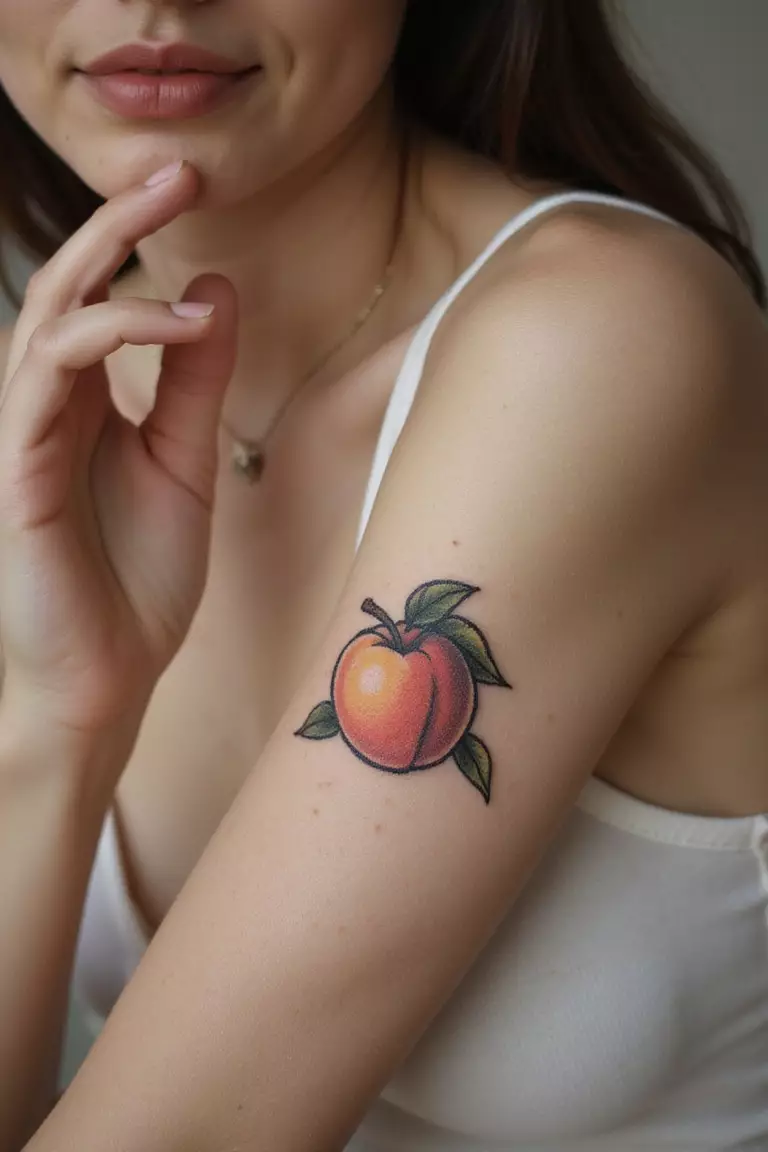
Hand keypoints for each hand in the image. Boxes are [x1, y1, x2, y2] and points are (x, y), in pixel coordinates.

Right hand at [0, 162, 237, 740]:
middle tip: (180, 171)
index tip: (194, 188)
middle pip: (63, 288)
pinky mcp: (15, 473)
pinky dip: (107, 339)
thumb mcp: (187, 464)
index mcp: (83, 405)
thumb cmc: (139, 581)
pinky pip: (43, 382)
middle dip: (116, 221)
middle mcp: (45, 408)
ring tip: (176, 222)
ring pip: (44, 319)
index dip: (135, 238)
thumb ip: (196, 383)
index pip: (98, 299)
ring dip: (108, 261)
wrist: (109, 677)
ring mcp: (23, 437)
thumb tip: (213, 289)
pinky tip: (171, 323)